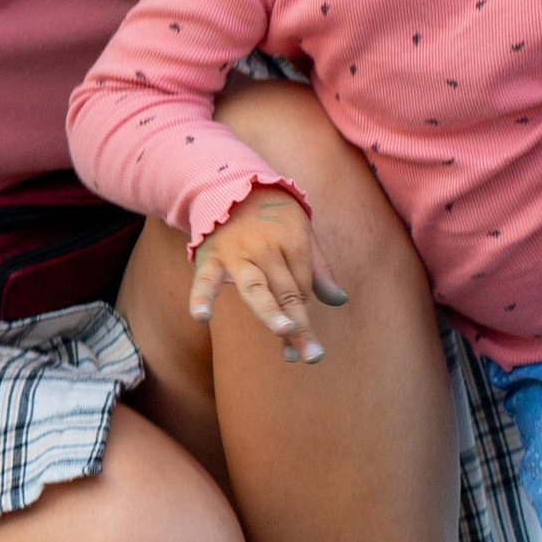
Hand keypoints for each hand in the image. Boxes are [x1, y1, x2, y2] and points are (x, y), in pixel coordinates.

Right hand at [188, 189, 343, 361]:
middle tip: (313, 356)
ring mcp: (238, 254)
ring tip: (285, 331)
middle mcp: (267, 248)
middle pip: (286, 292)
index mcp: (293, 241)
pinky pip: (205, 280)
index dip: (302, 311)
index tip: (301, 332)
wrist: (231, 185)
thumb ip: (318, 269)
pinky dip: (201, 297)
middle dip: (299, 325)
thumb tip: (340, 301)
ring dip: (270, 311)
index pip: (302, 287)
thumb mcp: (302, 233)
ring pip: (256, 288)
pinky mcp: (210, 257)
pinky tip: (201, 317)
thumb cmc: (273, 216)